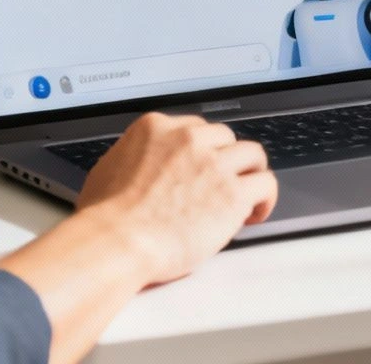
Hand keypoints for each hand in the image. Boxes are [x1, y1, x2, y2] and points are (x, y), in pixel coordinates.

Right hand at [75, 113, 277, 285]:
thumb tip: (137, 167)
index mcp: (156, 128)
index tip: (203, 167)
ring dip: (250, 172)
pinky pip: (266, 183)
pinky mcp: (232, 192)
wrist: (116, 242)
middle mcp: (188, 139)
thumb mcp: (108, 170)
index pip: (194, 128)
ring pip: (252, 154)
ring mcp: (213, 163)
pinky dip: (265, 197)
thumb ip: (132, 160)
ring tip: (248, 194)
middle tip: (223, 183)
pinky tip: (255, 213)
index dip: (202, 151)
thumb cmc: (104, 218)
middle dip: (225, 160)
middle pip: (224, 138)